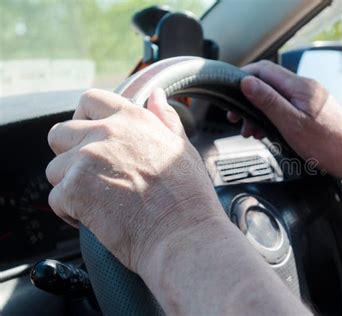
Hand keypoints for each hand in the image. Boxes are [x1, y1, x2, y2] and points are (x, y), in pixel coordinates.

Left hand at [46, 89, 224, 273]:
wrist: (182, 234)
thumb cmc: (188, 197)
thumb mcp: (182, 148)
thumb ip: (165, 119)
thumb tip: (156, 95)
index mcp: (134, 120)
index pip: (90, 100)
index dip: (84, 118)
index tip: (90, 136)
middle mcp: (107, 133)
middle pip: (60, 133)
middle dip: (69, 154)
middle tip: (92, 174)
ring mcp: (87, 160)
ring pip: (55, 168)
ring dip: (71, 185)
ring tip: (99, 201)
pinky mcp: (75, 189)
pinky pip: (56, 198)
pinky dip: (71, 212)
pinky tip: (96, 218)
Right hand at [229, 60, 341, 177]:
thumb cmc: (326, 145)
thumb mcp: (291, 124)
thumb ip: (268, 101)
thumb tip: (247, 82)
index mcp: (300, 86)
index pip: (264, 69)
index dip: (244, 77)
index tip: (230, 94)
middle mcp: (306, 87)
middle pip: (269, 84)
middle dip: (250, 101)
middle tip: (238, 121)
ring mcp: (311, 98)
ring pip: (277, 97)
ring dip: (260, 112)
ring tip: (253, 132)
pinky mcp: (314, 109)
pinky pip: (287, 107)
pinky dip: (273, 117)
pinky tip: (270, 132)